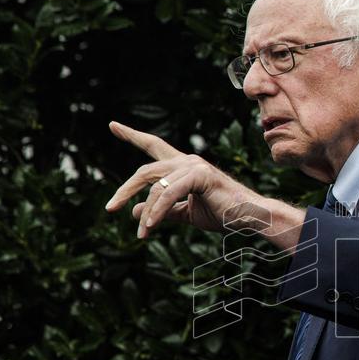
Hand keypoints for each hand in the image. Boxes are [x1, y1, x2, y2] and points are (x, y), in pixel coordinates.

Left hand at [104, 121, 264, 238]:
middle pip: (146, 171)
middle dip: (125, 190)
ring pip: (155, 186)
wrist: (248, 218)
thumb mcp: (186, 214)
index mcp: (184, 166)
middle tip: (110, 209)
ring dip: (146, 212)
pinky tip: (150, 226)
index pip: (153, 146)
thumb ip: (163, 211)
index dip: (132, 136)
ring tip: (141, 233)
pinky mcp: (200, 176)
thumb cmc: (222, 214)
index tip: (113, 126)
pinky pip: (169, 194)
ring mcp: (194, 166)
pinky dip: (157, 211)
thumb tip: (134, 213)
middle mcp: (187, 160)